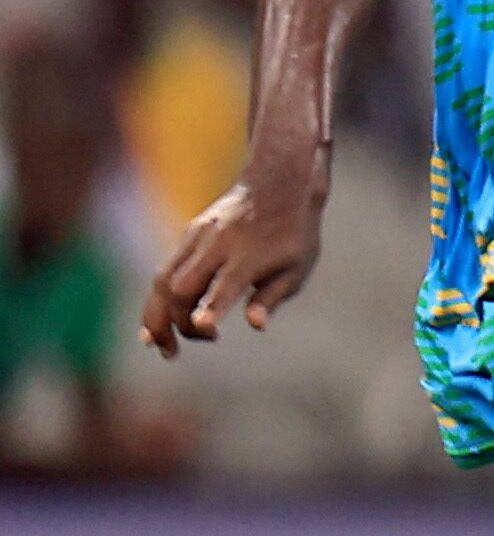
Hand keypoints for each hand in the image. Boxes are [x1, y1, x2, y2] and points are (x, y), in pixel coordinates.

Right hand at [141, 168, 325, 358]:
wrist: (279, 182)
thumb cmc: (294, 232)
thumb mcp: (297, 266)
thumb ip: (272, 296)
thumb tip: (256, 325)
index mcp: (248, 256)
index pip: (224, 286)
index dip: (212, 308)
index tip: (202, 328)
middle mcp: (217, 246)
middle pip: (180, 288)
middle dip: (171, 324)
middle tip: (175, 353)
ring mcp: (198, 238)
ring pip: (163, 280)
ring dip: (154, 315)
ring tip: (159, 345)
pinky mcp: (189, 235)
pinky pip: (166, 269)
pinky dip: (158, 298)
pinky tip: (156, 322)